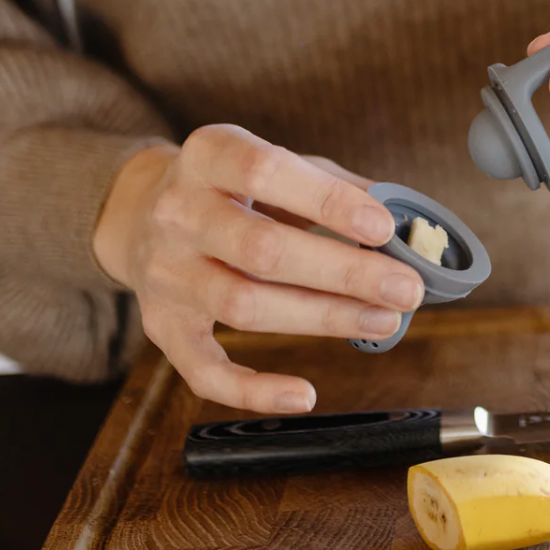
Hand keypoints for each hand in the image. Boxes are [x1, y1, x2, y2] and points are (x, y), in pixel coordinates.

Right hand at [93, 125, 422, 413]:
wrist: (141, 212)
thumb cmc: (237, 188)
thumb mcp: (281, 165)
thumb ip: (339, 188)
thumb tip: (408, 224)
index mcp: (210, 154)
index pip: (266, 172)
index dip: (328, 202)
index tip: (385, 226)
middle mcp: (177, 212)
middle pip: (261, 250)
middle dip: (344, 272)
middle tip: (407, 289)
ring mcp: (165, 272)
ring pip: (244, 306)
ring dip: (323, 318)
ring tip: (384, 321)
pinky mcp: (161, 326)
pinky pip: (203, 370)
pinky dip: (253, 390)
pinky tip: (304, 395)